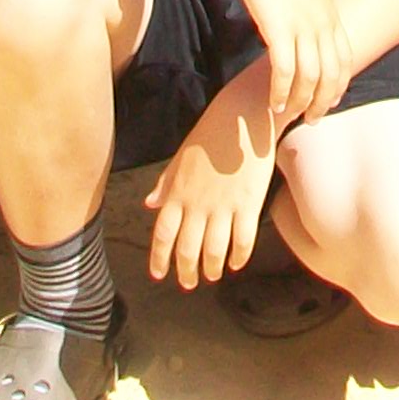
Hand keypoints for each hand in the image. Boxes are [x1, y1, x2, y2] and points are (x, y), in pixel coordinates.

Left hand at [145, 79, 278, 288]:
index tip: (159, 274)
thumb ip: (165, 184)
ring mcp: (223, 205)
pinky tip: (237, 263)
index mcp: (177, 193)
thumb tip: (149, 203)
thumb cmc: (211, 135)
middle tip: (189, 283)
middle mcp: (197, 204)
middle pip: (187, 249)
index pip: (162, 234)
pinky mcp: (249, 203)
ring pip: (214, 250)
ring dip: (212, 268)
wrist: (242, 117)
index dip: (159, 258)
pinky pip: (243, 239)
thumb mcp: (181, 158)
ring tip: (213, 275)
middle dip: (187, 272)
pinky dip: (239, 256)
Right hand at [221, 0, 345, 126]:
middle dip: (323, 102)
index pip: (345, 60)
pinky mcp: (277, 28)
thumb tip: (306, 29)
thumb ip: (310, 11)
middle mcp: (322, 24)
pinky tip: (273, 102)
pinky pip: (284, 70)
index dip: (338, 86)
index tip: (327, 101)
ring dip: (300, 101)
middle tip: (310, 119)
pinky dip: (280, 91)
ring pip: (310, 78)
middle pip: (332, 75)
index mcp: (331, 15)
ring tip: (288, 114)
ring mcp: (302, 26)